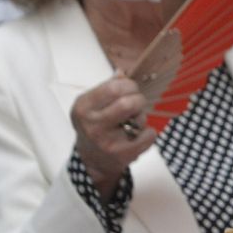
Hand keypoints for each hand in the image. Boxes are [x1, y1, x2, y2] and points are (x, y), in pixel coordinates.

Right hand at [70, 74, 154, 199]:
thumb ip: (107, 87)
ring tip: (132, 123)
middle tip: (137, 103)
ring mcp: (107, 141)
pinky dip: (148, 133)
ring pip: (139, 118)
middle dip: (139, 99)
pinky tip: (137, 135)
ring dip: (141, 117)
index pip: (114, 87)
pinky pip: (149, 135)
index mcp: (83, 107)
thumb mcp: (92, 105)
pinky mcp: (122, 154)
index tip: (131, 90)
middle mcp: (92, 124)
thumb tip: (122, 72)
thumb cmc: (95, 126)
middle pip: (128, 103)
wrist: (92, 160)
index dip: (129, 85)